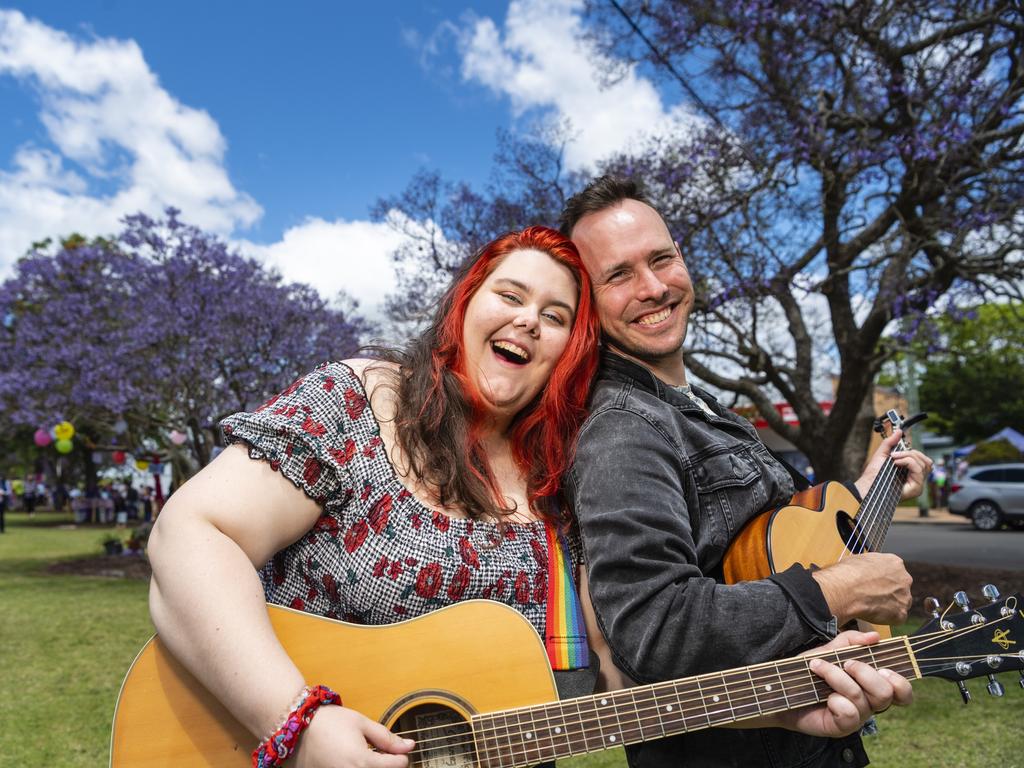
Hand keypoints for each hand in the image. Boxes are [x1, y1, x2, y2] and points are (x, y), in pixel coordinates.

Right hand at [294, 705, 413, 767]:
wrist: (296, 728)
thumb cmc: (328, 722)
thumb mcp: (361, 723)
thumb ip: (387, 738)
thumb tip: (409, 746)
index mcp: (362, 762)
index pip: (397, 766)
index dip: (400, 757)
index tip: (397, 751)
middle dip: (387, 766)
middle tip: (384, 757)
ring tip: (366, 759)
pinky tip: (353, 763)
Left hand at [772, 630, 912, 737]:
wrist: (782, 687)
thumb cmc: (809, 670)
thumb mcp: (830, 649)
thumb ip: (851, 641)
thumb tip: (875, 637)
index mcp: (872, 685)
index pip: (902, 692)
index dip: (900, 682)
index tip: (883, 667)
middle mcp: (869, 703)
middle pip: (887, 694)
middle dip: (865, 672)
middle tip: (846, 663)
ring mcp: (856, 717)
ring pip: (862, 698)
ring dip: (838, 677)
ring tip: (818, 667)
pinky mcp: (841, 728)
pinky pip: (849, 714)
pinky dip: (835, 700)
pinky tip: (823, 696)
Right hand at [812, 552, 911, 625]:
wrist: (846, 590)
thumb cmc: (848, 573)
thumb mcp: (858, 560)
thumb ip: (870, 566)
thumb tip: (864, 570)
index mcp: (894, 562)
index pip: (894, 571)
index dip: (883, 579)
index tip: (875, 583)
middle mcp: (904, 578)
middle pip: (900, 587)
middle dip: (889, 592)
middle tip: (874, 595)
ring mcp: (905, 597)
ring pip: (899, 603)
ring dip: (889, 605)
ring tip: (871, 605)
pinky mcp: (901, 613)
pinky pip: (896, 617)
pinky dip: (886, 618)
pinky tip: (872, 613)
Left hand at [854, 430, 932, 499]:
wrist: (867, 485)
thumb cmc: (873, 474)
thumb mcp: (882, 454)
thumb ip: (890, 442)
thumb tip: (898, 432)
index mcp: (910, 472)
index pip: (923, 460)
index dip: (913, 452)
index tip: (898, 449)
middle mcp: (916, 479)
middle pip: (926, 460)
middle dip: (910, 453)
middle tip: (894, 455)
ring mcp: (917, 484)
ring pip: (923, 463)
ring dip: (907, 456)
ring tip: (894, 459)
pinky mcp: (916, 489)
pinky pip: (919, 469)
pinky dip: (908, 462)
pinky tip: (896, 463)